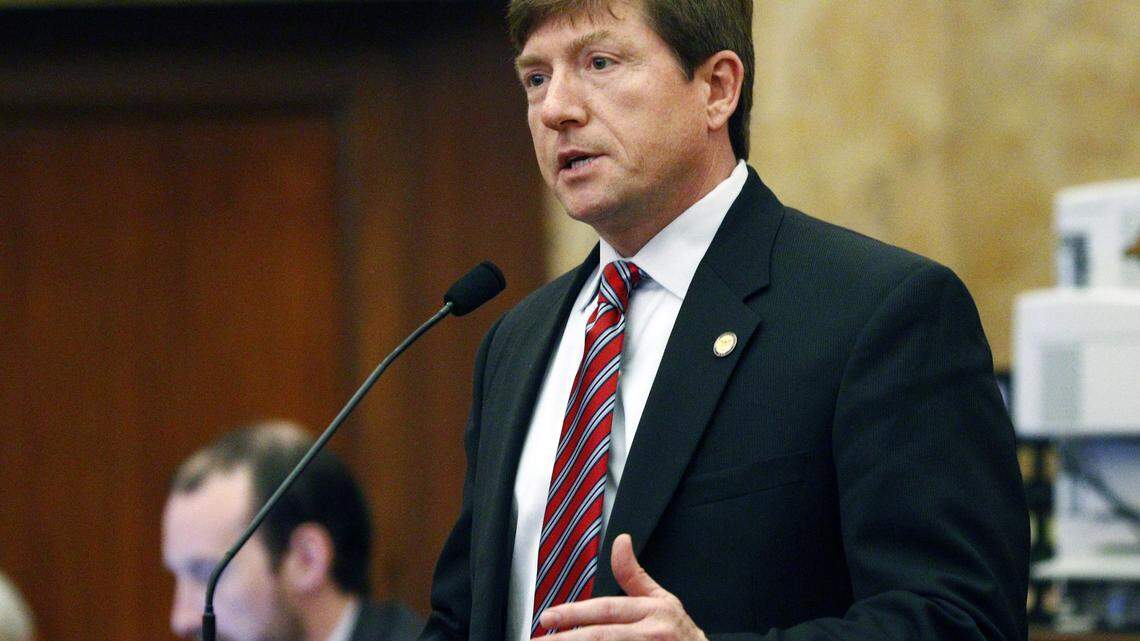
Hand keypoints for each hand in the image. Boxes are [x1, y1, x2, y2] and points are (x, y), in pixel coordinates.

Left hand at [537, 533, 707, 639]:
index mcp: (652, 611)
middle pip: (602, 637)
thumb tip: (620, 540)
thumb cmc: (679, 633)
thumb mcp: (661, 599)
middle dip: (569, 639)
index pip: (606, 610)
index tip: (547, 617)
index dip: (575, 613)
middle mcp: (652, 634)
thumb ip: (634, 574)